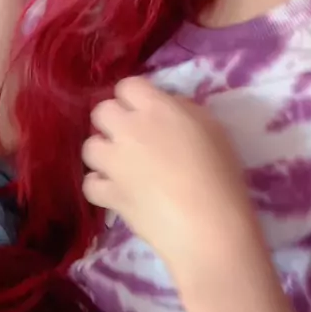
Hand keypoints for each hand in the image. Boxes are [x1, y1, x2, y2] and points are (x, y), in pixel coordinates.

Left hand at [82, 77, 254, 280]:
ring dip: (103, 152)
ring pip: (89, 146)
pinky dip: (100, 185)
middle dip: (113, 120)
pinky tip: (117, 190)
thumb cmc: (221, 174)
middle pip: (101, 111)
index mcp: (157, 109)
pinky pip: (90, 183)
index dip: (135, 97)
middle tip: (133, 136)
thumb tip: (167, 108)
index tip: (147, 110)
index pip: (128, 85)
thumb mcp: (213, 129)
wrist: (209, 226)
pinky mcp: (109, 195)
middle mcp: (129, 130)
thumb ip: (184, 111)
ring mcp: (115, 163)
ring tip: (121, 164)